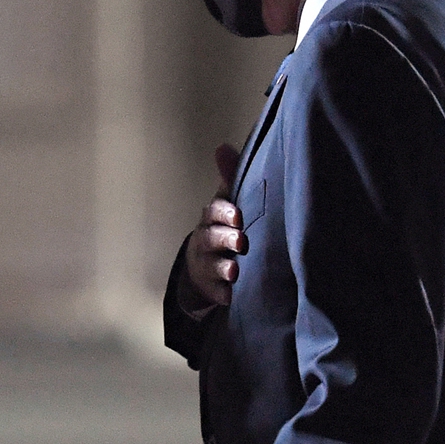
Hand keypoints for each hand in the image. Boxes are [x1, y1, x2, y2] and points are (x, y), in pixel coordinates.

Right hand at [182, 144, 248, 307]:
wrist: (204, 267)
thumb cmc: (223, 228)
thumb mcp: (225, 204)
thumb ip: (228, 177)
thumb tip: (222, 147)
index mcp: (211, 219)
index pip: (213, 212)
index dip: (224, 213)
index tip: (238, 216)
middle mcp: (206, 241)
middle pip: (211, 238)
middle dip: (225, 239)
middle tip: (240, 242)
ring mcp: (207, 266)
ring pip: (213, 266)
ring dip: (223, 268)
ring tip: (234, 272)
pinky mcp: (213, 289)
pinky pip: (216, 293)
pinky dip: (223, 294)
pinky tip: (232, 296)